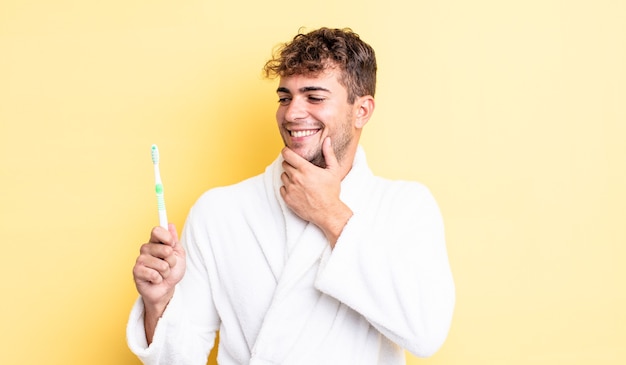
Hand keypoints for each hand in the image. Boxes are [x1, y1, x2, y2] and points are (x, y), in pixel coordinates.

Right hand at [133, 223, 185, 341]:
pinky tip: (155, 280)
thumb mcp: (179, 255)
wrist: (167, 289)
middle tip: (169, 265)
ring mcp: (140, 260)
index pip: (157, 230)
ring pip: (161, 264)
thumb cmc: (172, 271)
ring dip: (166, 272)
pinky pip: (153, 274)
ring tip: (162, 274)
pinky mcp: (136, 271)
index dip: (167, 238)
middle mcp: (146, 249)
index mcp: (155, 242)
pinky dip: (159, 279)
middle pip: (163, 249)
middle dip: (172, 261)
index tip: (172, 245)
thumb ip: (174, 240)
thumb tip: (170, 224)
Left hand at [280, 137, 352, 245]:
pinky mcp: (287, 199)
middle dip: (290, 164)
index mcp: (305, 169)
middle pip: (284, 164)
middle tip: (299, 169)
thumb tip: (327, 140)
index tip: (289, 153)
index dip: (287, 151)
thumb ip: (329, 153)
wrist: (328, 212)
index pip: (287, 154)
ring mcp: (290, 189)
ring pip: (282, 176)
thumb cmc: (331, 191)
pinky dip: (287, 187)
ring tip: (299, 180)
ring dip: (289, 176)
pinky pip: (281, 188)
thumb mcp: (333, 171)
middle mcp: (296, 178)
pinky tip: (297, 190)